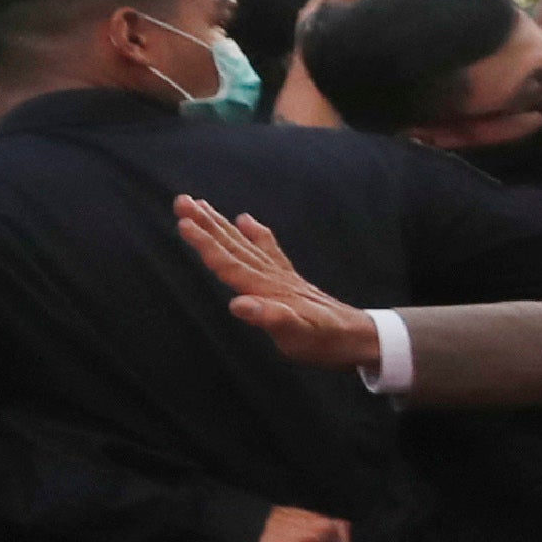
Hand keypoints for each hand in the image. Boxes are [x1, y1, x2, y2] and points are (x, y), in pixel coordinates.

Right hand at [172, 193, 382, 366]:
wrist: (360, 337)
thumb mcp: (297, 336)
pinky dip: (256, 234)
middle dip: (206, 224)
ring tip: (201, 204)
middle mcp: (271, 277)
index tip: (183, 222)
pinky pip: (268, 250)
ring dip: (221, 224)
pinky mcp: (288, 279)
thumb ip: (270, 318)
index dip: (205, 244)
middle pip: (233, 246)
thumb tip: (238, 304)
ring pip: (244, 244)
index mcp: (267, 289)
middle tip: (181, 200)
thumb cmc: (326, 341)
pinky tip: (245, 220)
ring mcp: (281, 276)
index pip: (229, 263)